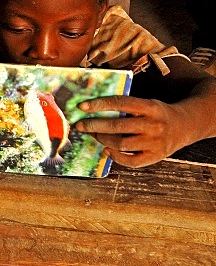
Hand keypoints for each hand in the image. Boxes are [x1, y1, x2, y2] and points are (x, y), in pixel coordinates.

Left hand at [75, 96, 189, 167]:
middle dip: (94, 126)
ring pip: (122, 144)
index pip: (121, 103)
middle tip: (80, 125)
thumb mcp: (146, 103)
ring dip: (103, 140)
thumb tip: (93, 109)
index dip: (99, 105)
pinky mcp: (156, 157)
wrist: (184, 126)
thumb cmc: (157, 113)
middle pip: (118, 126)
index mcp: (150, 107)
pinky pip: (132, 161)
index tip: (82, 107)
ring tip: (95, 135)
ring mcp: (155, 142)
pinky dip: (116, 157)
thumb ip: (126, 106)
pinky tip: (107, 150)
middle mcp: (153, 125)